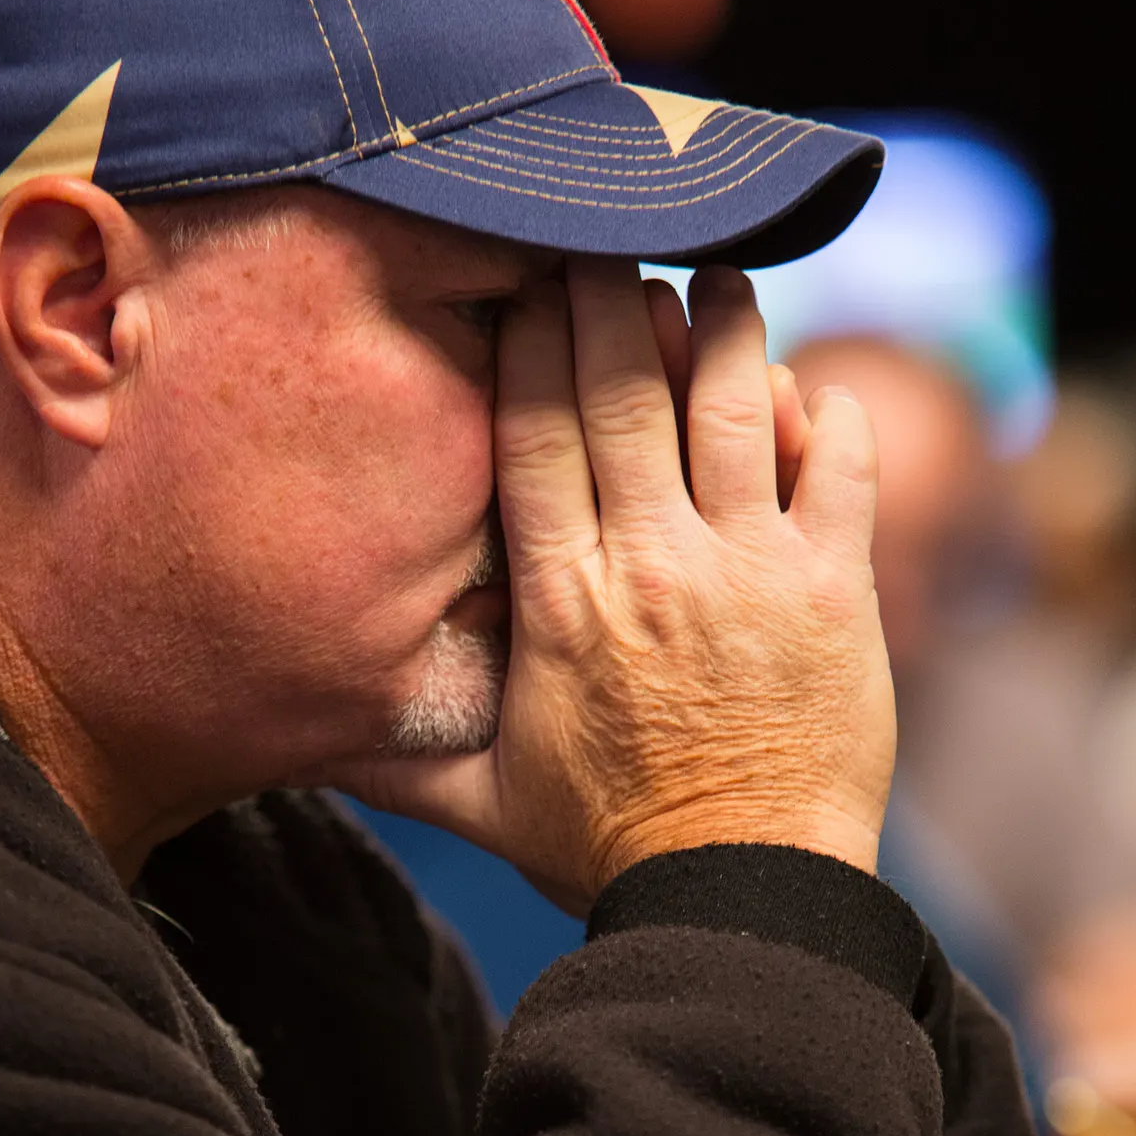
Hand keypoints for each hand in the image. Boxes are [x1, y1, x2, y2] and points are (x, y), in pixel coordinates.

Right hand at [338, 261, 893, 917]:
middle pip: (623, 391)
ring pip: (732, 404)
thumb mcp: (482, 804)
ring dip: (722, 326)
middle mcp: (651, 566)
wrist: (740, 900)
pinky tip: (807, 388)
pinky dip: (826, 415)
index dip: (530, 342)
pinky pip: (839, 468)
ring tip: (715, 276)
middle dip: (609, 297)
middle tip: (606, 235)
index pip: (535, 433)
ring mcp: (750, 570)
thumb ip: (394, 760)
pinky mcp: (833, 592)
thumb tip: (296, 741)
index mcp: (559, 601)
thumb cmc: (610, 852)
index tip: (523, 281)